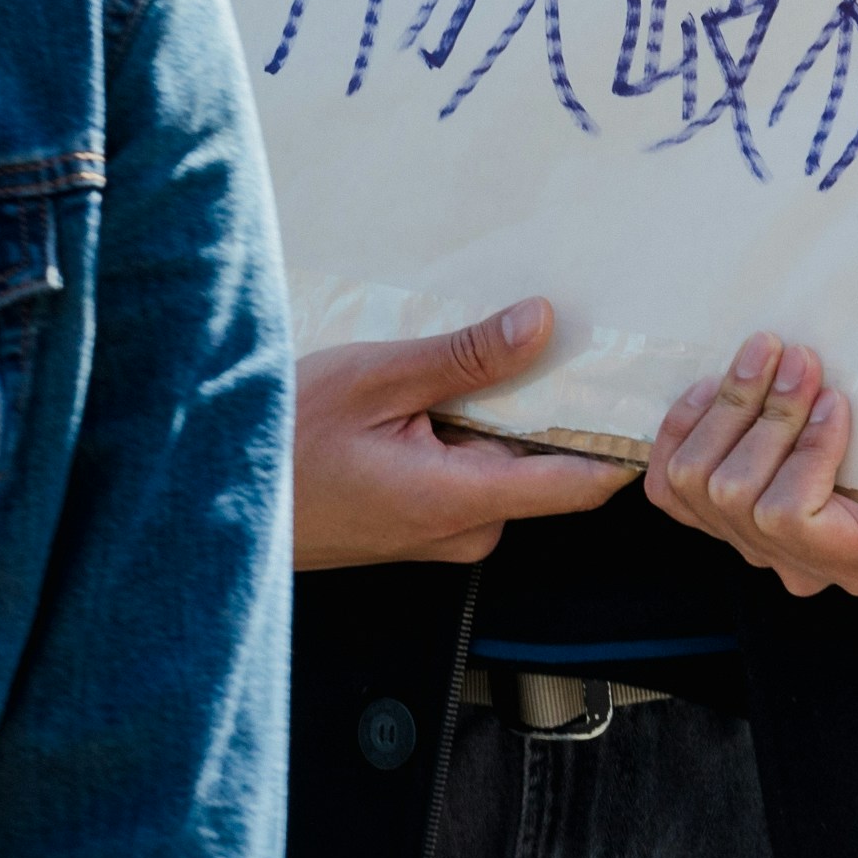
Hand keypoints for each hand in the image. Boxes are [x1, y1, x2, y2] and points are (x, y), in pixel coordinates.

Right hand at [285, 306, 636, 573]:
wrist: (216, 503)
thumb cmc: (281, 443)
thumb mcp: (374, 378)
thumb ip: (466, 357)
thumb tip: (541, 323)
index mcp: (462, 500)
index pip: (582, 483)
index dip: (621, 436)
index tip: (641, 386)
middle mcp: (466, 531)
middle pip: (546, 462)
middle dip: (545, 403)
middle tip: (536, 338)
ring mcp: (446, 534)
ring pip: (506, 465)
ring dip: (497, 416)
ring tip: (458, 366)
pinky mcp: (425, 527)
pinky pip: (472, 475)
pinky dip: (465, 434)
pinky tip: (429, 399)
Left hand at [639, 337, 857, 629]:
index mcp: (853, 563)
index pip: (792, 517)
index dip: (804, 452)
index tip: (836, 399)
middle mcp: (792, 561)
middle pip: (737, 493)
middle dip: (763, 415)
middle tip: (798, 356)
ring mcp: (747, 537)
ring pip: (700, 480)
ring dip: (727, 406)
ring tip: (764, 353)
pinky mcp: (713, 509)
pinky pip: (669, 483)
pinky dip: (682, 428)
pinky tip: (715, 386)